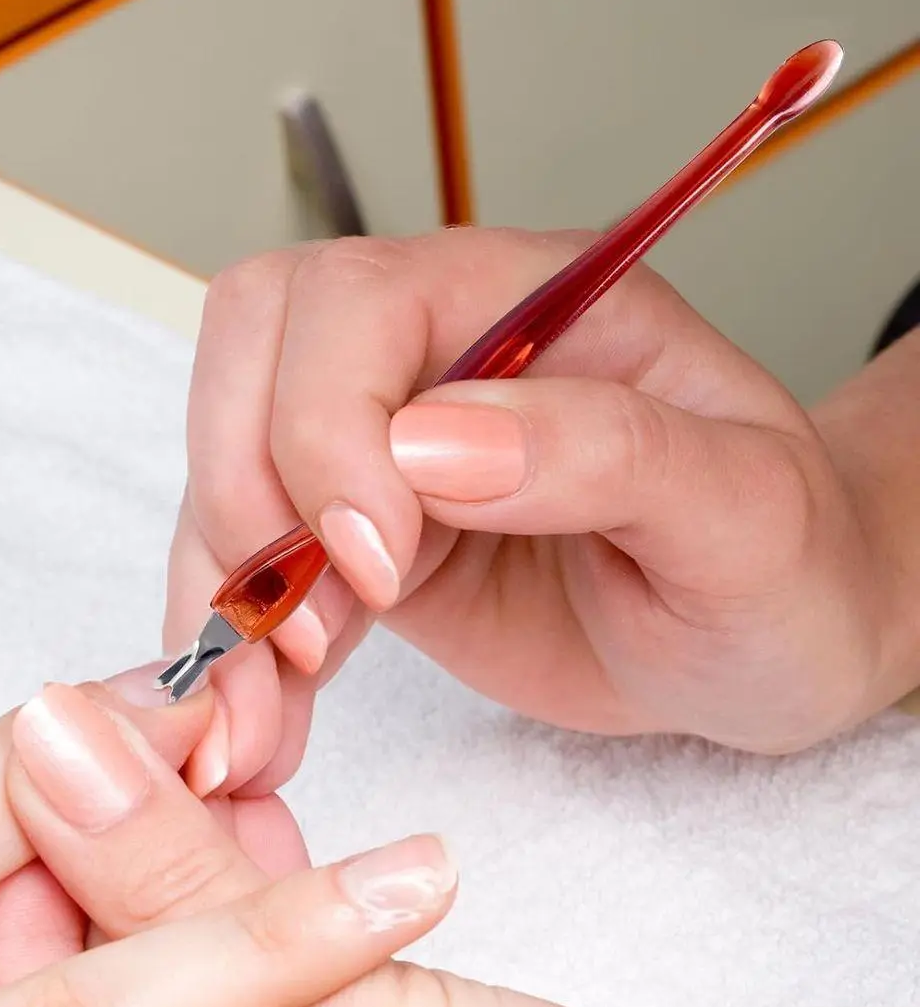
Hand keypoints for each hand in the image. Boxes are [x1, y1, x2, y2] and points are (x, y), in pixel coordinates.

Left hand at [0, 683, 872, 1006]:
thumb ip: (186, 892)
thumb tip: (53, 735)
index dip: (38, 860)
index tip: (81, 730)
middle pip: (68, 992)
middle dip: (120, 848)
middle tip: (162, 730)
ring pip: (148, 971)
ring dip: (186, 859)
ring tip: (220, 764)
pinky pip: (216, 976)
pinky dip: (237, 893)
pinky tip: (258, 819)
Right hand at [164, 228, 906, 793]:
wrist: (758, 643)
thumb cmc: (782, 566)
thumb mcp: (743, 511)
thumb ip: (606, 451)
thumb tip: (428, 442)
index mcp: (533, 299)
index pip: (358, 301)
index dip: (331, 427)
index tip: (385, 566)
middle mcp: (438, 353)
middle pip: (251, 346)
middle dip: (248, 488)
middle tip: (317, 627)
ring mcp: (386, 447)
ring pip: (227, 457)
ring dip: (225, 580)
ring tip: (275, 700)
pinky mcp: (361, 540)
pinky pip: (250, 561)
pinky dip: (234, 635)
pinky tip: (269, 707)